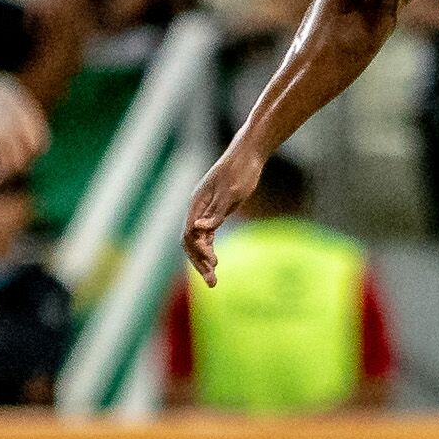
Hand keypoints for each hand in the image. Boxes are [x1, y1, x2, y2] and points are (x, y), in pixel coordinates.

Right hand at [181, 144, 264, 285]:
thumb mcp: (231, 194)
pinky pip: (206, 235)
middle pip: (190, 242)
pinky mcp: (215, 211)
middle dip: (198, 263)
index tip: (212, 266)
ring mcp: (205, 210)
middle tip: (212, 283)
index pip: (190, 235)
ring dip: (203, 260)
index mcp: (197, 204)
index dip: (198, 252)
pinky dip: (208, 249)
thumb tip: (199, 229)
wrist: (248, 155)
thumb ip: (216, 213)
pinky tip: (215, 261)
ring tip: (213, 279)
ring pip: (198, 240)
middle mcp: (197, 209)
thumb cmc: (240, 171)